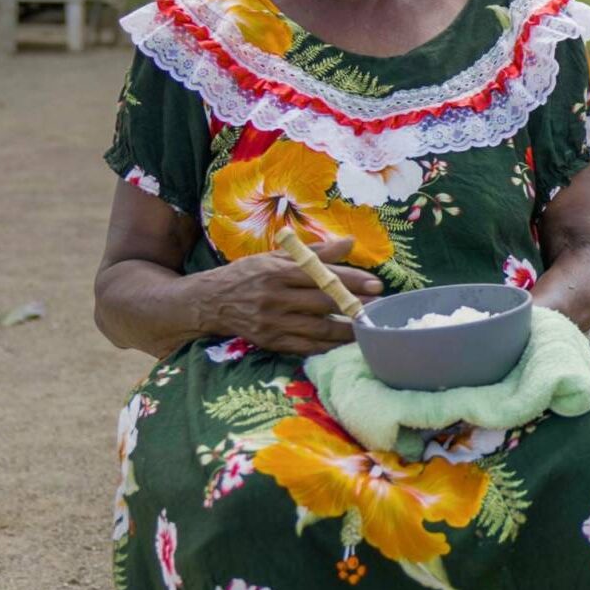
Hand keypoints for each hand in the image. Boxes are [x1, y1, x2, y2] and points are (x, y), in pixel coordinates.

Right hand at [202, 236, 383, 355]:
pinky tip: (346, 343)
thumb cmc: (248, 274)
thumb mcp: (277, 256)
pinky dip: (328, 347)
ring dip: (347, 330)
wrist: (209, 302)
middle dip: (356, 305)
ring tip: (369, 327)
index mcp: (279, 272)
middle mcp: (276, 298)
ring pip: (318, 330)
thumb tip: (350, 242)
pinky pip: (306, 348)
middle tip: (381, 307)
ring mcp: (273, 323)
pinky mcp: (270, 342)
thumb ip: (315, 252)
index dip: (352, 280)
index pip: (323, 276)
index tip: (377, 284)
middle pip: (324, 303)